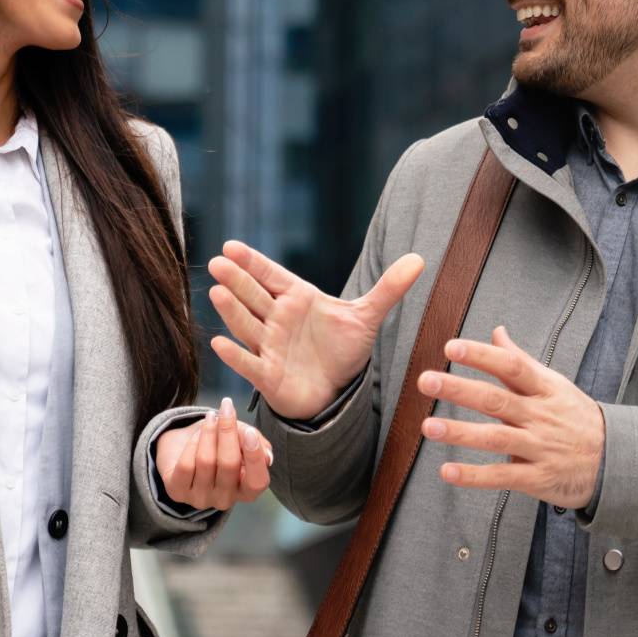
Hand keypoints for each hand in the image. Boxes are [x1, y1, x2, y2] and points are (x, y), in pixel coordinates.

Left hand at [155, 397, 272, 511]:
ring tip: (210, 417)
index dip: (255, 458)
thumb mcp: (242, 438)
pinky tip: (196, 434)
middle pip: (229, 465)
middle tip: (226, 409)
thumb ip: (256, 442)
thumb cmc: (220, 444)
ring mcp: (200, 498)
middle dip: (227, 432)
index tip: (250, 432)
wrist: (184, 446)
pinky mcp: (178, 492)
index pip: (257, 482)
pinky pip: (186, 465)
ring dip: (209, 433)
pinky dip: (192, 444)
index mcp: (246, 490)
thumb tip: (267, 455)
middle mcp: (225, 499)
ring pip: (206, 462)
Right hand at [208, 239, 424, 419]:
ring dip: (232, 311)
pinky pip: (249, 364)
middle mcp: (277, 319)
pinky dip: (235, 356)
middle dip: (237, 280)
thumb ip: (389, 288)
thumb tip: (420, 259)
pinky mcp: (269, 375)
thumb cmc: (341, 349)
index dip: (253, 262)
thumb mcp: (367, 317)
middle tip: (218, 262)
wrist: (336, 390)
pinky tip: (219, 344)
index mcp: (296, 299)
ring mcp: (270, 346)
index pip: (271, 275)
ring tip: (217, 292)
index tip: (232, 246)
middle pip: (254, 296)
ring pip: (248, 325)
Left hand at [417, 326, 604, 510]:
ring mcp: (539, 448)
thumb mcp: (553, 385)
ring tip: (428, 426)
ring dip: (460, 433)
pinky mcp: (537, 478)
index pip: (511, 367)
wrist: (615, 461)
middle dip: (460, 390)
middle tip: (426, 380)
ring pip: (496, 438)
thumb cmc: (575, 417)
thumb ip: (519, 361)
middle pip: (497, 400)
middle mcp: (540, 416)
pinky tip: (447, 471)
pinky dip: (474, 476)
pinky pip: (502, 477)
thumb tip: (496, 331)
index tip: (451, 347)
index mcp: (544, 389)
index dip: (481, 356)